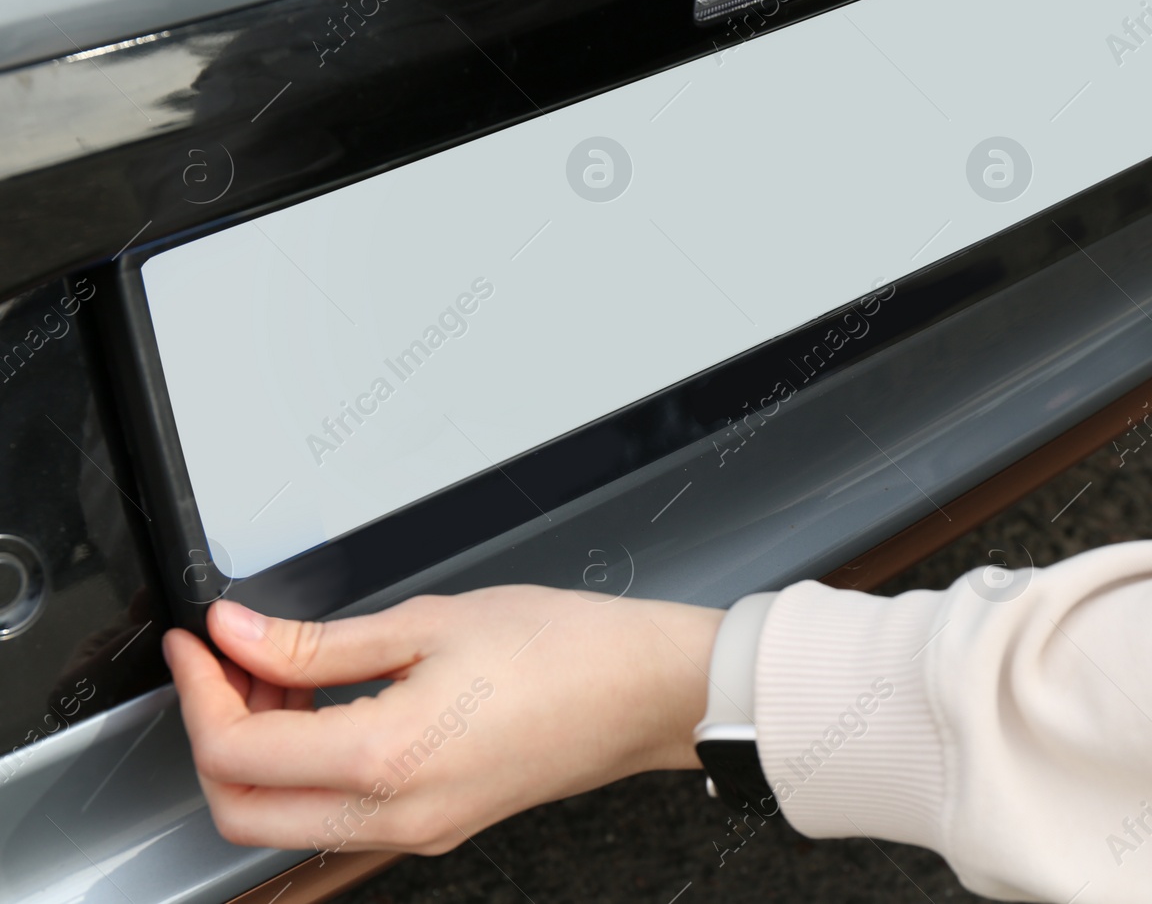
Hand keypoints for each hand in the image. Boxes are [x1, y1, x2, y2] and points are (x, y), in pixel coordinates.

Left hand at [162, 588, 721, 855]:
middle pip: (241, 809)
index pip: (236, 750)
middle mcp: (394, 817)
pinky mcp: (436, 827)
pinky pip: (338, 819)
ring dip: (261, 753)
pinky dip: (309, 770)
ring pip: (284, 821)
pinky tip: (332, 707)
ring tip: (289, 675)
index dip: (200, 690)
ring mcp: (415, 832)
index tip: (202, 642)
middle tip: (234, 662)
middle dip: (215, 733)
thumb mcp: (431, 621)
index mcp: (386, 759)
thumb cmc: (567, 649)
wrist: (648, 690)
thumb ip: (318, 642)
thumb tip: (240, 635)